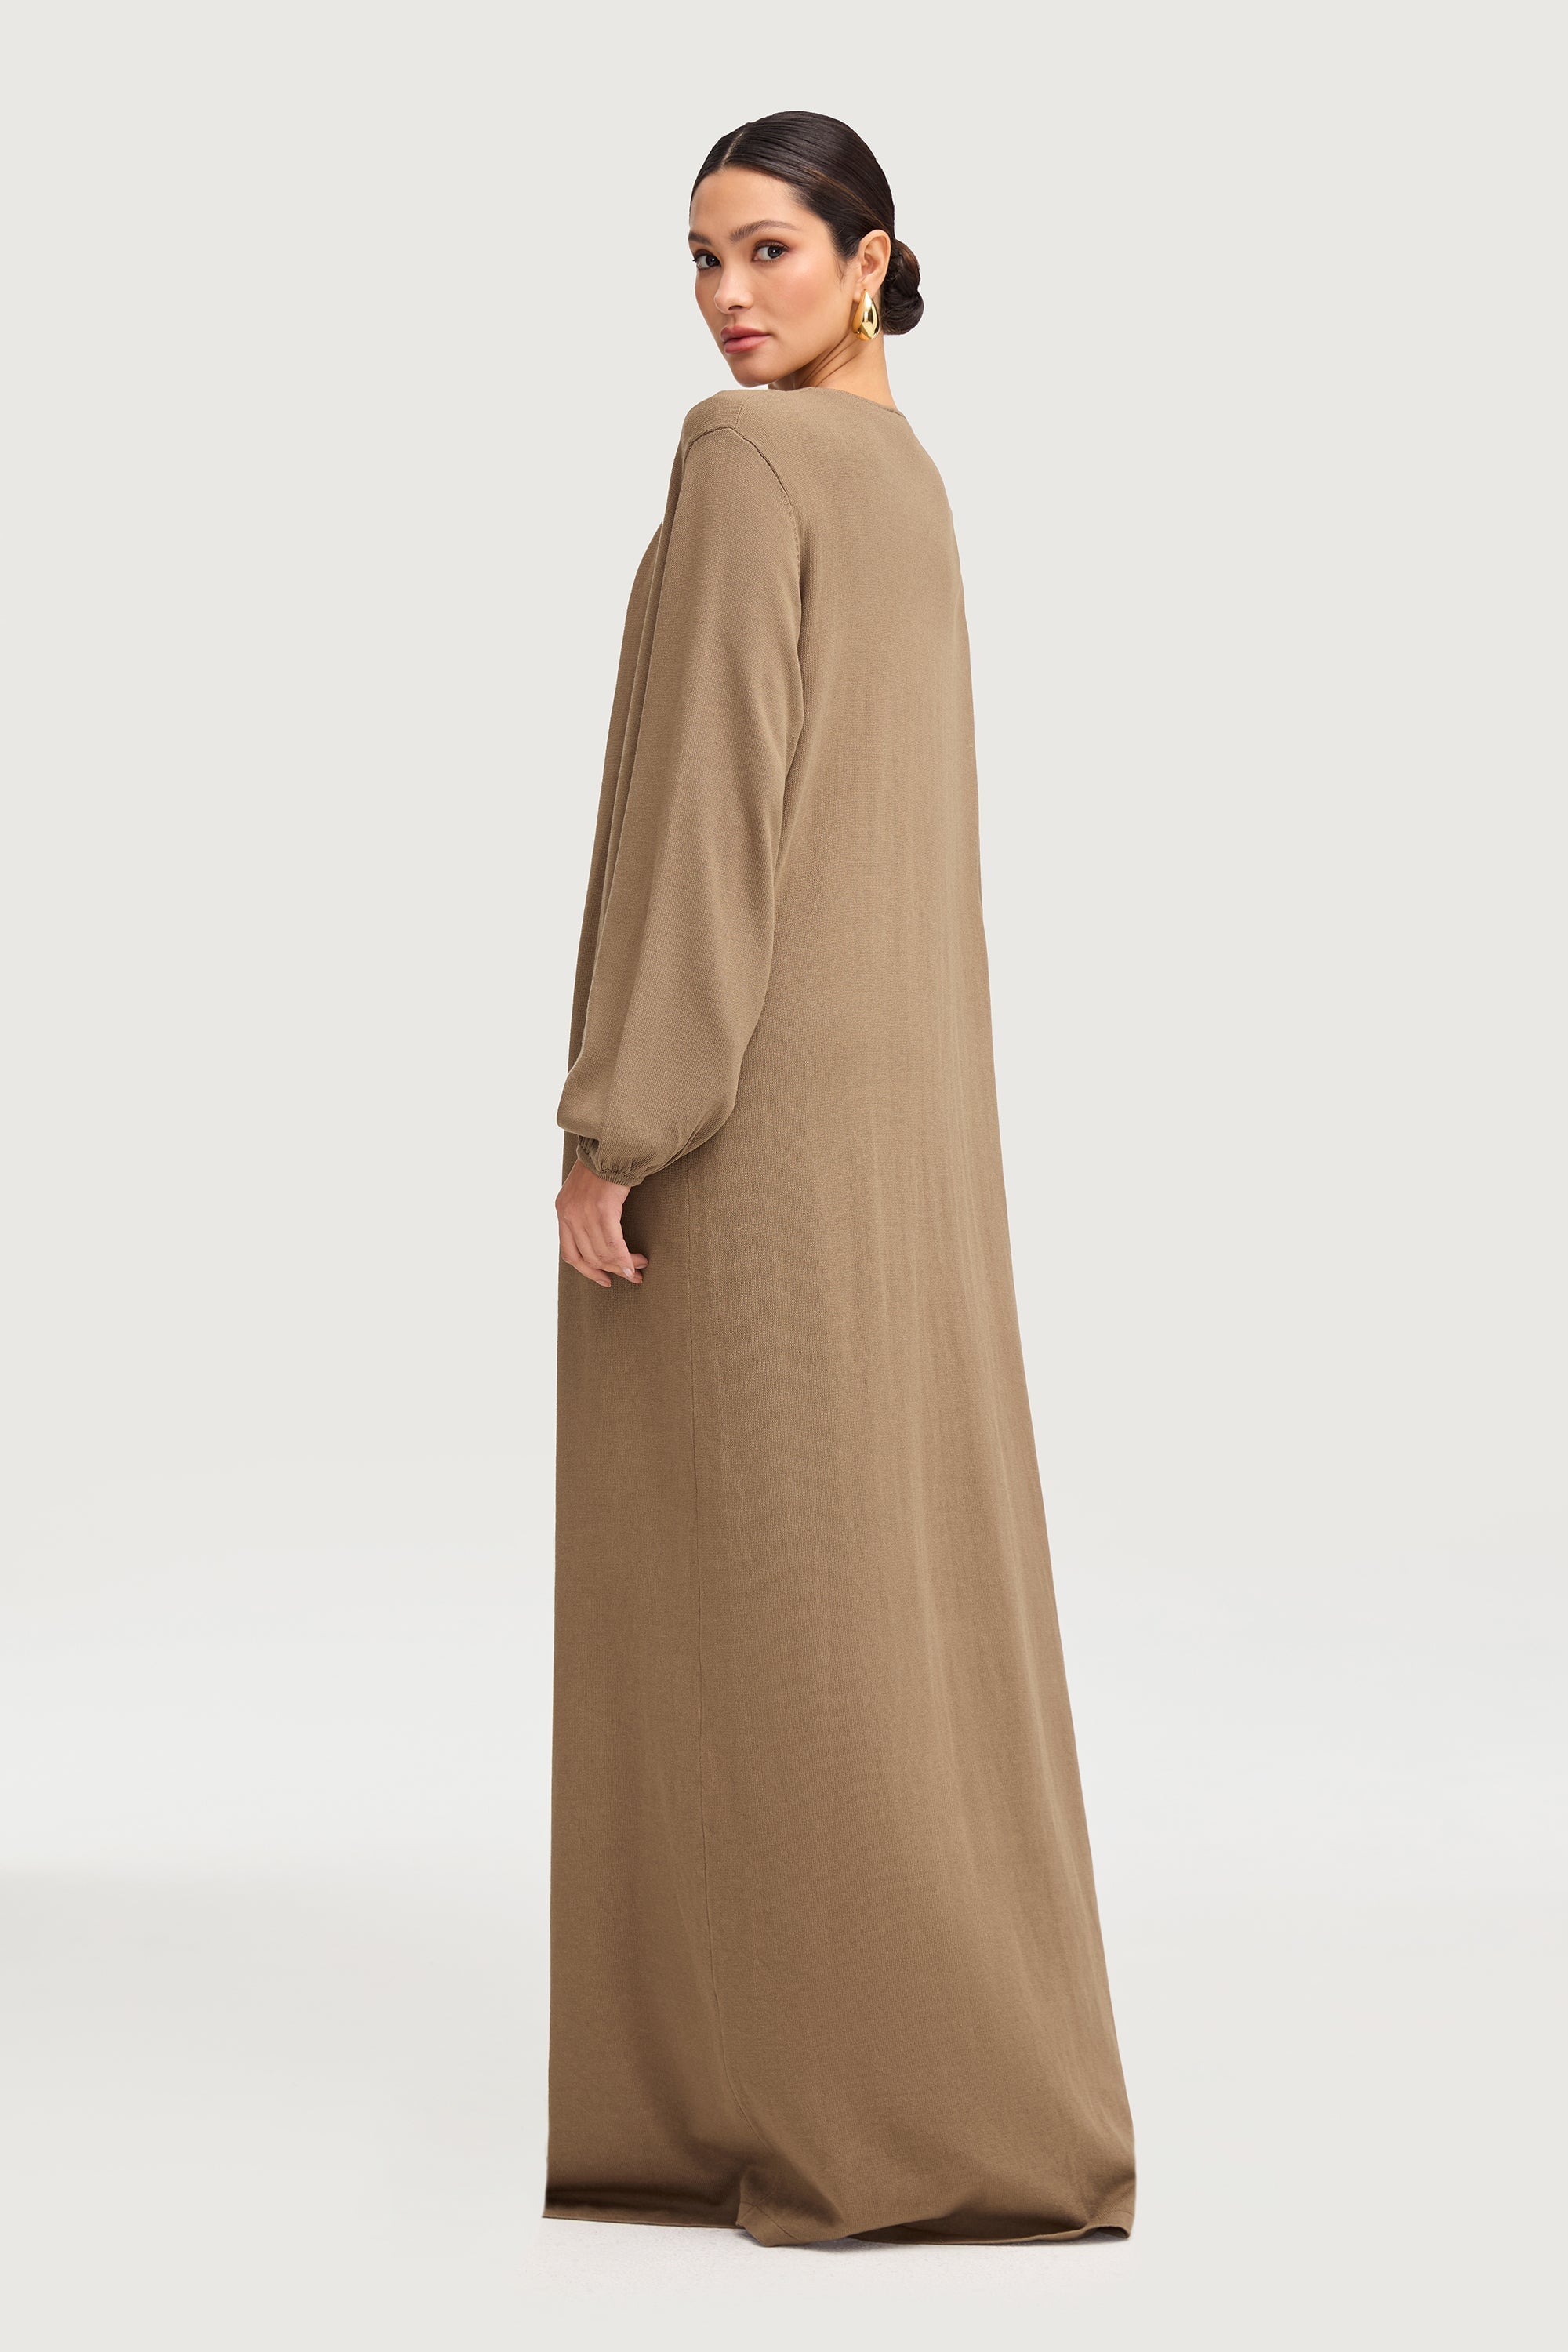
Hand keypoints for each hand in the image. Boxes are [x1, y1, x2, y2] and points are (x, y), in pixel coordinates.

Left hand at [557, 1158, 647, 1287]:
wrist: (610, 1146)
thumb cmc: (602, 1168)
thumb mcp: (582, 1192)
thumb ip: (583, 1215)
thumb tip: (596, 1240)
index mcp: (562, 1211)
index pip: (569, 1254)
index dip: (587, 1271)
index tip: (604, 1279)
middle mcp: (569, 1215)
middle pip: (589, 1257)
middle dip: (611, 1271)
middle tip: (631, 1276)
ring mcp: (584, 1213)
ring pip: (602, 1254)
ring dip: (623, 1265)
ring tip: (638, 1267)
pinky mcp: (602, 1210)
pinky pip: (613, 1244)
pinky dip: (624, 1258)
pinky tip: (635, 1263)